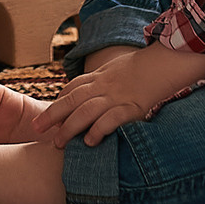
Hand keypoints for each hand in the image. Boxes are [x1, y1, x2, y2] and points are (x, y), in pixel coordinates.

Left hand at [30, 42, 204, 147]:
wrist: (167, 60)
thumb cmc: (147, 66)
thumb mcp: (121, 68)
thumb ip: (107, 79)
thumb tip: (98, 91)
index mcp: (102, 75)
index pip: (74, 87)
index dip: (59, 101)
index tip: (46, 114)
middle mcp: (105, 85)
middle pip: (73, 100)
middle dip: (53, 114)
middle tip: (37, 129)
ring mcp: (117, 96)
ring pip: (86, 111)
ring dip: (70, 127)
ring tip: (58, 143)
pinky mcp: (132, 107)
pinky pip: (111, 119)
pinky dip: (99, 130)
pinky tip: (89, 142)